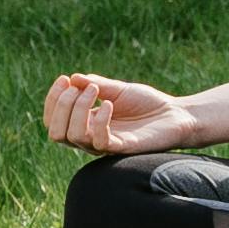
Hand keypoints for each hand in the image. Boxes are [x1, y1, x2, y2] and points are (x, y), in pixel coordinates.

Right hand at [42, 73, 197, 155]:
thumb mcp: (118, 89)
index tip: (64, 78)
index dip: (52, 100)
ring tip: (96, 90)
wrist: (176, 115)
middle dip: (60, 105)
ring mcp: (104, 145)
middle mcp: (90, 137)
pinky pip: (98, 140)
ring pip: (73, 136)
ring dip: (78, 108)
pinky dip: (98, 120)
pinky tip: (110, 104)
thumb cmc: (147, 103)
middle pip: (55, 132)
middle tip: (78, 87)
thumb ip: (95, 84)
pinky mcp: (121, 149)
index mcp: (86, 123)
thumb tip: (72, 78)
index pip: (53, 120)